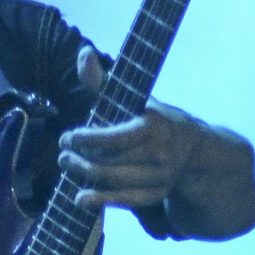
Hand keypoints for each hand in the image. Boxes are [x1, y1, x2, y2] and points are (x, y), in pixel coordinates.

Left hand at [57, 45, 254, 237]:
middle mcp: (159, 153)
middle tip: (62, 154)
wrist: (191, 148)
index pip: (115, 138)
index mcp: (154, 125)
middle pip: (109, 162)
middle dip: (79, 158)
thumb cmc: (152, 118)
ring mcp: (160, 177)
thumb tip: (83, 53)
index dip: (87, 139)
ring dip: (84, 176)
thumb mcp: (131, 96)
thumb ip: (102, 81)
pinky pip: (125, 201)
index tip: (68, 137)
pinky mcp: (157, 195)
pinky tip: (81, 198)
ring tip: (67, 166)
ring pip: (113, 181)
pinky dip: (101, 200)